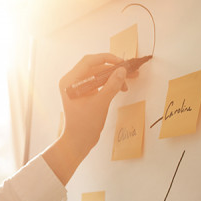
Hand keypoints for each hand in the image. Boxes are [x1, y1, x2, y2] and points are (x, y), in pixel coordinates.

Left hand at [43, 53, 130, 183]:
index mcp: (70, 81)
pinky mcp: (84, 93)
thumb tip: (122, 70)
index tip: (122, 62)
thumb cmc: (85, 124)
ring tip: (128, 83)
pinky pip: (98, 82)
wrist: (78, 141)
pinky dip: (109, 84)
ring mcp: (77, 87)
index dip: (107, 59)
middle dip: (113, 69)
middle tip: (130, 71)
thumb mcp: (101, 103)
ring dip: (113, 77)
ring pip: (98, 75)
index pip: (88, 61)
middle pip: (94, 67)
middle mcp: (71, 81)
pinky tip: (120, 88)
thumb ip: (112, 85)